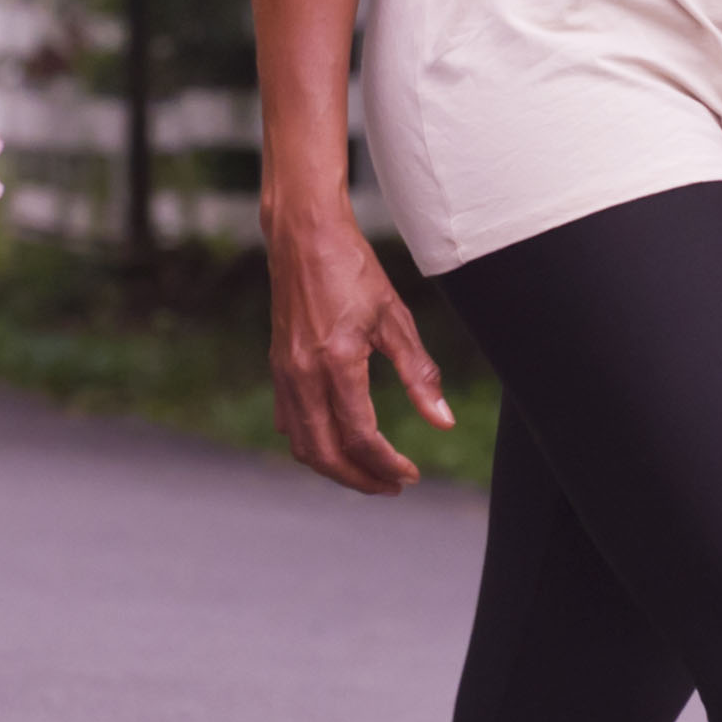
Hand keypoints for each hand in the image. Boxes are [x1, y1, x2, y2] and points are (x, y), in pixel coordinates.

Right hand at [267, 196, 448, 495]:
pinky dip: (312, 444)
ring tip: (368, 473)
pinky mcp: (278, 367)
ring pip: (302, 445)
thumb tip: (442, 421)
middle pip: (326, 453)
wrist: (303, 235)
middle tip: (393, 486)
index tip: (410, 475)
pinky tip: (336, 442)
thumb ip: (419, 374)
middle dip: (360, 479)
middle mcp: (303, 375)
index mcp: (336, 363)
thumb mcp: (395, 318)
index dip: (387, 464)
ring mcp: (285, 373)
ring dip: (335, 468)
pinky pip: (289, 423)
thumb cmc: (352, 269)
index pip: (360, 436)